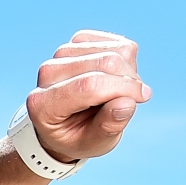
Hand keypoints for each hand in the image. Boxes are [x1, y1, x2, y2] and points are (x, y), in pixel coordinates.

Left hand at [24, 31, 150, 163]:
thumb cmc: (78, 136)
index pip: (89, 85)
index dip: (123, 88)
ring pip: (114, 50)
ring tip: (119, 92)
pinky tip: (116, 77)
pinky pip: (116, 43)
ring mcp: (62, 53)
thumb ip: (108, 126)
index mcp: (42, 104)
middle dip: (129, 81)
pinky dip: (126, 60)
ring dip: (129, 71)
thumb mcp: (93, 143)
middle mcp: (47, 73)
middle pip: (105, 63)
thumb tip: (127, 103)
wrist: (66, 123)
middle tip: (133, 99)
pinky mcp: (78, 41)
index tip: (143, 97)